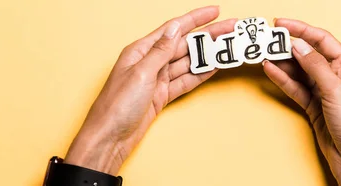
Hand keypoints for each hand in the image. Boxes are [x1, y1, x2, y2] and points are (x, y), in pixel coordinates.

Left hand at [63, 6, 235, 174]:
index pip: (173, 28)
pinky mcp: (162, 95)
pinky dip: (200, 74)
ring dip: (207, 54)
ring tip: (227, 47)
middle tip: (230, 28)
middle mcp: (150, 62)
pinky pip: (185, 80)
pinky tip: (214, 67)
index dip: (195, 18)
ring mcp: (157, 79)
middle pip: (184, 44)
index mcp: (141, 50)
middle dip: (208, 35)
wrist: (111, 138)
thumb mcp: (141, 73)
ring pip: (187, 62)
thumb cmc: (116, 105)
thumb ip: (161, 50)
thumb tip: (175, 29)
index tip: (215, 11)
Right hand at [263, 18, 340, 184]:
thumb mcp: (336, 89)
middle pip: (308, 54)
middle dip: (288, 46)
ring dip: (282, 63)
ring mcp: (323, 90)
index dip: (301, 29)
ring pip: (299, 71)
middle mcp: (336, 75)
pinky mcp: (313, 105)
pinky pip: (295, 87)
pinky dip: (283, 79)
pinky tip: (270, 70)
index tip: (281, 23)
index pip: (322, 39)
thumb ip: (315, 65)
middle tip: (268, 39)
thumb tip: (298, 44)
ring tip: (263, 53)